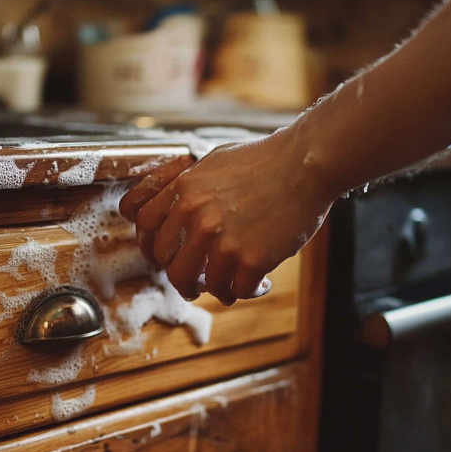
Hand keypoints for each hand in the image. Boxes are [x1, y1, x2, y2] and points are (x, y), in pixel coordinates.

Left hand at [119, 126, 333, 305]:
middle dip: (179, 275)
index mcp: (184, 189)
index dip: (150, 245)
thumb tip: (170, 202)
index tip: (163, 256)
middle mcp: (195, 215)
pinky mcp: (250, 259)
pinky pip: (234, 291)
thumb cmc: (266, 159)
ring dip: (212, 289)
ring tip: (226, 286)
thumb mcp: (213, 161)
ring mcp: (222, 240)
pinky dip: (246, 292)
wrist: (307, 164)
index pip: (143, 225)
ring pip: (196, 284)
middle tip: (194, 280)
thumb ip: (188, 184)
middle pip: (165, 263)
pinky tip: (259, 283)